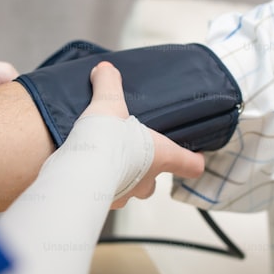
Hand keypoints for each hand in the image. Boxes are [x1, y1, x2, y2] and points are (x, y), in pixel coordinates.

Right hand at [82, 61, 204, 207]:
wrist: (78, 169)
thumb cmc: (106, 139)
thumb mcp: (109, 103)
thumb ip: (109, 84)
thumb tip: (105, 69)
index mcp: (161, 156)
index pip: (191, 165)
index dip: (193, 159)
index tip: (194, 155)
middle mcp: (146, 182)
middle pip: (152, 182)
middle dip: (142, 170)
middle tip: (128, 153)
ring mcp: (124, 195)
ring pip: (128, 190)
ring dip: (118, 178)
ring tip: (101, 160)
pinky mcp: (102, 204)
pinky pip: (105, 195)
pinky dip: (97, 185)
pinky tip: (84, 171)